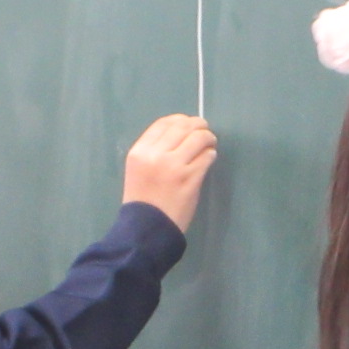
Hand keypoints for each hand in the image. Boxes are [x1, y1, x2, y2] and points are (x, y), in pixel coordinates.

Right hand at [124, 114, 217, 232]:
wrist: (147, 229)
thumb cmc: (143, 201)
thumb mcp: (138, 170)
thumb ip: (154, 152)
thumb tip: (181, 134)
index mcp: (139, 152)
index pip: (163, 124)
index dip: (179, 120)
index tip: (188, 124)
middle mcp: (156, 155)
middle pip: (183, 127)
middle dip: (197, 126)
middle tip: (204, 131)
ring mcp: (174, 166)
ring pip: (198, 138)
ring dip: (208, 138)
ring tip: (210, 144)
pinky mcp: (190, 178)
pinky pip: (206, 156)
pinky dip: (210, 154)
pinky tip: (209, 158)